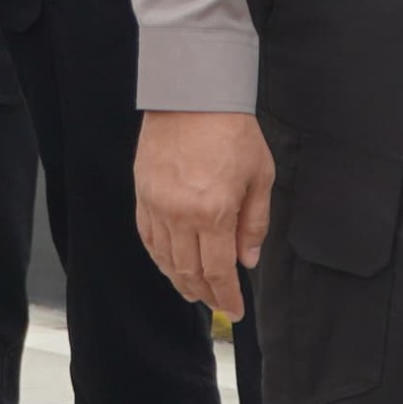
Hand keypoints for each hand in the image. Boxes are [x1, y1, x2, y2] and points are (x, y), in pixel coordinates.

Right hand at [137, 111, 272, 321]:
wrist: (194, 93)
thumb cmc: (232, 129)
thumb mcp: (260, 176)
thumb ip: (254, 224)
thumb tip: (247, 261)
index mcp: (214, 213)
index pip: (218, 272)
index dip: (226, 297)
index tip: (235, 310)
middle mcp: (181, 215)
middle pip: (189, 271)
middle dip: (205, 293)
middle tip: (217, 304)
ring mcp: (157, 204)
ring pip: (165, 259)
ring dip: (180, 280)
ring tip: (193, 291)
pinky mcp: (142, 193)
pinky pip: (148, 236)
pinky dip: (159, 256)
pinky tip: (169, 263)